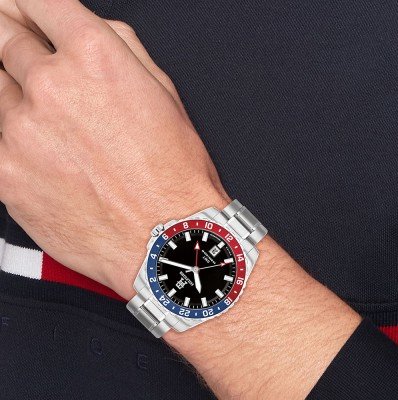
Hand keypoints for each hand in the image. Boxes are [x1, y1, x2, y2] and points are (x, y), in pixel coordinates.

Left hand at [0, 0, 228, 298]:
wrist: (165, 239)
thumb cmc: (174, 174)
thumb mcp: (164, 96)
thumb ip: (121, 50)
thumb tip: (89, 31)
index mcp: (96, 58)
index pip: (37, 1)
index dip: (27, 3)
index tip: (23, 10)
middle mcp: (53, 86)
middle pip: (3, 36)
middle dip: (8, 34)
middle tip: (15, 45)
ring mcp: (21, 131)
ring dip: (7, 87)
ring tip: (35, 109)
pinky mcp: (5, 175)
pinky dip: (7, 134)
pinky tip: (32, 144)